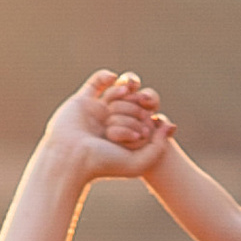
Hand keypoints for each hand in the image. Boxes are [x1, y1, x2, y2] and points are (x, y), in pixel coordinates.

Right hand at [42, 69, 173, 184]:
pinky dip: (107, 76)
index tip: (141, 131)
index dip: (146, 121)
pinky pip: (97, 81)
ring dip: (122, 96)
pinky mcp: (81, 102)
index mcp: (123, 138)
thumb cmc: (102, 165)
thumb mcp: (138, 164)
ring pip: (118, 93)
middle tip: (121, 125)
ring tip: (116, 105)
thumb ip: (158, 147)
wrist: (71, 160)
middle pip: (133, 104)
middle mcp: (110, 124)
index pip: (144, 118)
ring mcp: (96, 112)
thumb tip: (169, 125)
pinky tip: (113, 79)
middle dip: (132, 111)